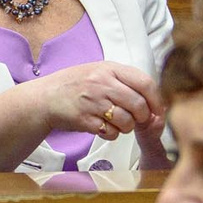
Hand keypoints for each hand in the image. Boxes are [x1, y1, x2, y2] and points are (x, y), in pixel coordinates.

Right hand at [35, 61, 161, 140]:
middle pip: (139, 105)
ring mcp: (92, 102)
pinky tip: (103, 127)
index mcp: (109, 69)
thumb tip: (152, 99)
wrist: (45, 98)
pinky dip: (111, 134)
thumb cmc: (74, 85)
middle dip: (143, 117)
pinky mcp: (84, 120)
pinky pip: (110, 132)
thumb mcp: (99, 72)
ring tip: (117, 123)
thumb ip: (124, 81)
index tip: (158, 110)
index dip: (156, 100)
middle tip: (137, 120)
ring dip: (127, 127)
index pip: (145, 83)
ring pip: (126, 121)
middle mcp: (102, 83)